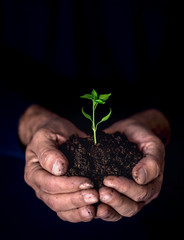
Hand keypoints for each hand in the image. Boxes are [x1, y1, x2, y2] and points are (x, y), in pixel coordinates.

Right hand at [19, 105, 98, 222]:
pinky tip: (93, 211)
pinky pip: (67, 211)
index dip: (68, 185)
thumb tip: (58, 169)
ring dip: (78, 210)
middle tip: (95, 196)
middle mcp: (40, 186)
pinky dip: (79, 214)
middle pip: (55, 201)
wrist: (57, 133)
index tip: (87, 182)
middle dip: (76, 200)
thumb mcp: (46, 135)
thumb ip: (48, 151)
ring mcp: (50, 193)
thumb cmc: (51, 132)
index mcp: (34, 171)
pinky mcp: (62, 195)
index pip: (49, 184)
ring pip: (61, 210)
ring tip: (95, 208)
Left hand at [96, 109, 169, 221]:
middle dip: (115, 201)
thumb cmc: (142, 137)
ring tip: (95, 198)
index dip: (125, 189)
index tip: (108, 180)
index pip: (141, 193)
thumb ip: (151, 161)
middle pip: (130, 207)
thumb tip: (140, 178)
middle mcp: (140, 194)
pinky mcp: (113, 194)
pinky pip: (108, 208)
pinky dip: (99, 208)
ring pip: (119, 212)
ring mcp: (126, 196)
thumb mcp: (152, 144)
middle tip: (101, 192)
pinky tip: (88, 204)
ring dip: (107, 208)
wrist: (130, 132)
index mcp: (151, 184)